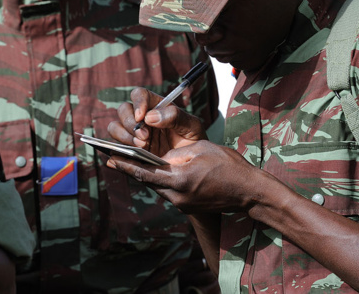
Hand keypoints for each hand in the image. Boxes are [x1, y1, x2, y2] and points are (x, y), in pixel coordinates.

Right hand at [107, 87, 207, 156]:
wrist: (193, 165)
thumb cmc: (194, 142)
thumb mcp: (192, 126)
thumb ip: (175, 116)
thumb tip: (150, 117)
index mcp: (156, 106)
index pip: (140, 95)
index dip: (137, 102)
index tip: (141, 116)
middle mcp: (141, 118)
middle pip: (123, 110)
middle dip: (130, 123)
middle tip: (144, 137)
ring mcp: (133, 134)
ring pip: (115, 127)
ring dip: (124, 136)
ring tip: (141, 147)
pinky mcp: (129, 150)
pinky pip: (115, 147)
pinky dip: (118, 150)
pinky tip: (129, 156)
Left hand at [107, 140, 266, 214]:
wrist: (250, 192)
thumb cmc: (229, 166)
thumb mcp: (200, 150)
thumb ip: (176, 155)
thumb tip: (160, 158)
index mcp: (180, 180)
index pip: (145, 173)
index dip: (125, 166)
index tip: (109, 159)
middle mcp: (178, 196)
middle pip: (148, 181)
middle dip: (131, 169)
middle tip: (112, 158)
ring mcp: (183, 204)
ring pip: (157, 187)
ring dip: (145, 175)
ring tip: (129, 162)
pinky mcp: (188, 207)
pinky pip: (168, 191)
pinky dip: (159, 180)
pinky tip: (154, 171)